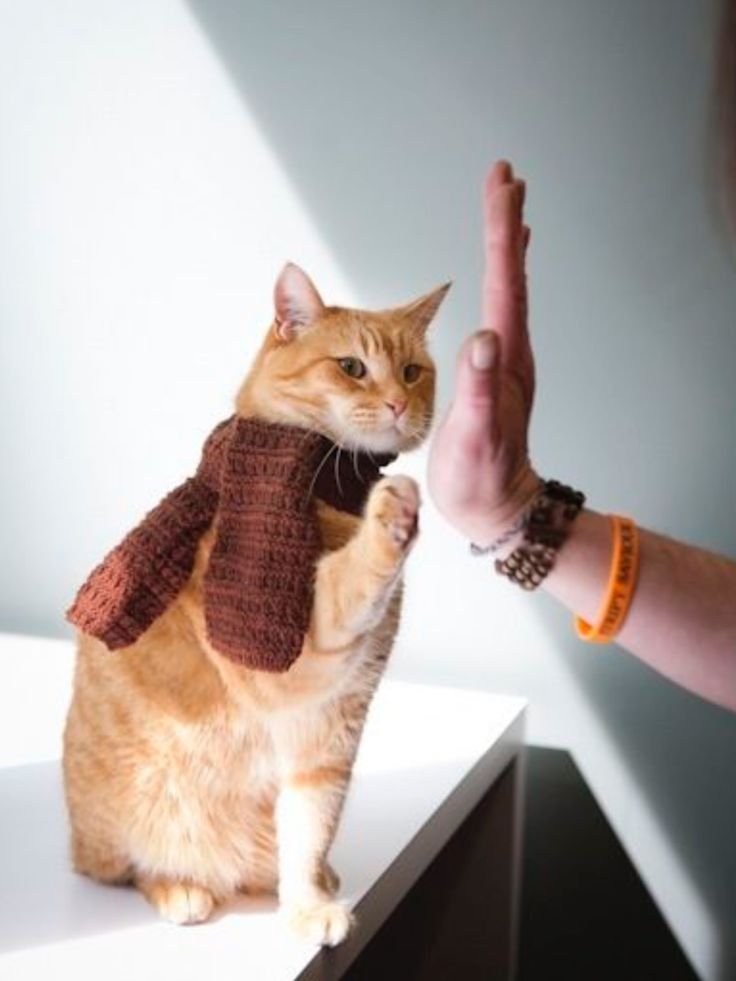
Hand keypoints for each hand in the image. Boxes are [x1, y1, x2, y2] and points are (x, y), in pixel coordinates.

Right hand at [428, 160, 538, 546]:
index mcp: (505, 359)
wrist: (497, 507)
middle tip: (505, 175)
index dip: (500, 232)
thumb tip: (485, 337)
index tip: (500, 186)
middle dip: (506, 222)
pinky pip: (503, 309)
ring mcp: (507, 360)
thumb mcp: (476, 439)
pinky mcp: (497, 370)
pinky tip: (502, 272)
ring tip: (506, 207)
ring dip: (507, 244)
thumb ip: (481, 391)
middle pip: (511, 274)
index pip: (504, 282)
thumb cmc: (479, 480)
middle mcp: (512, 352)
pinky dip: (503, 278)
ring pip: (510, 288)